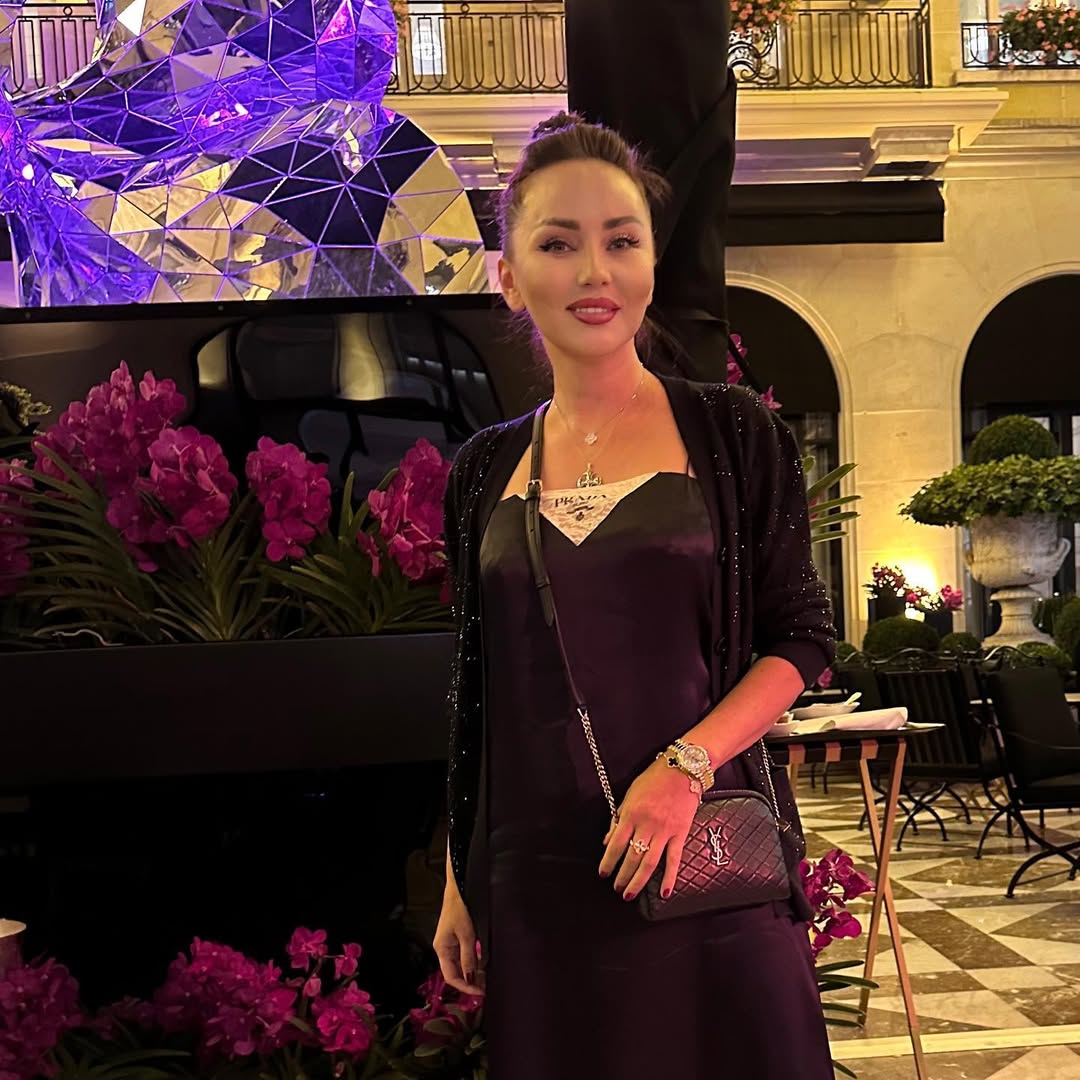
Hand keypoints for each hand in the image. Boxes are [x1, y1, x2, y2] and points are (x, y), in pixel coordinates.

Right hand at [434, 886, 484, 995]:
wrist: (459, 889)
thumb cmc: (460, 908)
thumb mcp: (467, 934)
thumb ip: (468, 957)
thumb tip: (470, 978)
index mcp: (441, 949)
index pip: (451, 976)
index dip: (465, 987)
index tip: (479, 992)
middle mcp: (443, 948)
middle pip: (455, 972)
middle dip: (469, 982)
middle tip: (485, 988)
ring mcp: (449, 944)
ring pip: (460, 965)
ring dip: (471, 973)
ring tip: (485, 979)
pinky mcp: (456, 938)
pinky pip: (463, 956)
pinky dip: (472, 963)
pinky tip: (481, 965)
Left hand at [598, 759, 700, 902]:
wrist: (683, 768)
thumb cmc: (654, 778)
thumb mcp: (630, 794)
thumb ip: (619, 818)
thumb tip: (608, 840)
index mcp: (631, 813)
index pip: (616, 844)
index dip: (608, 861)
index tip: (603, 873)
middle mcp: (647, 824)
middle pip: (632, 857)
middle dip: (622, 876)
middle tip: (617, 889)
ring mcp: (664, 830)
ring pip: (649, 862)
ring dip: (638, 881)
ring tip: (630, 894)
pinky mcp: (680, 833)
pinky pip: (674, 859)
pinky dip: (670, 878)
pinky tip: (664, 892)